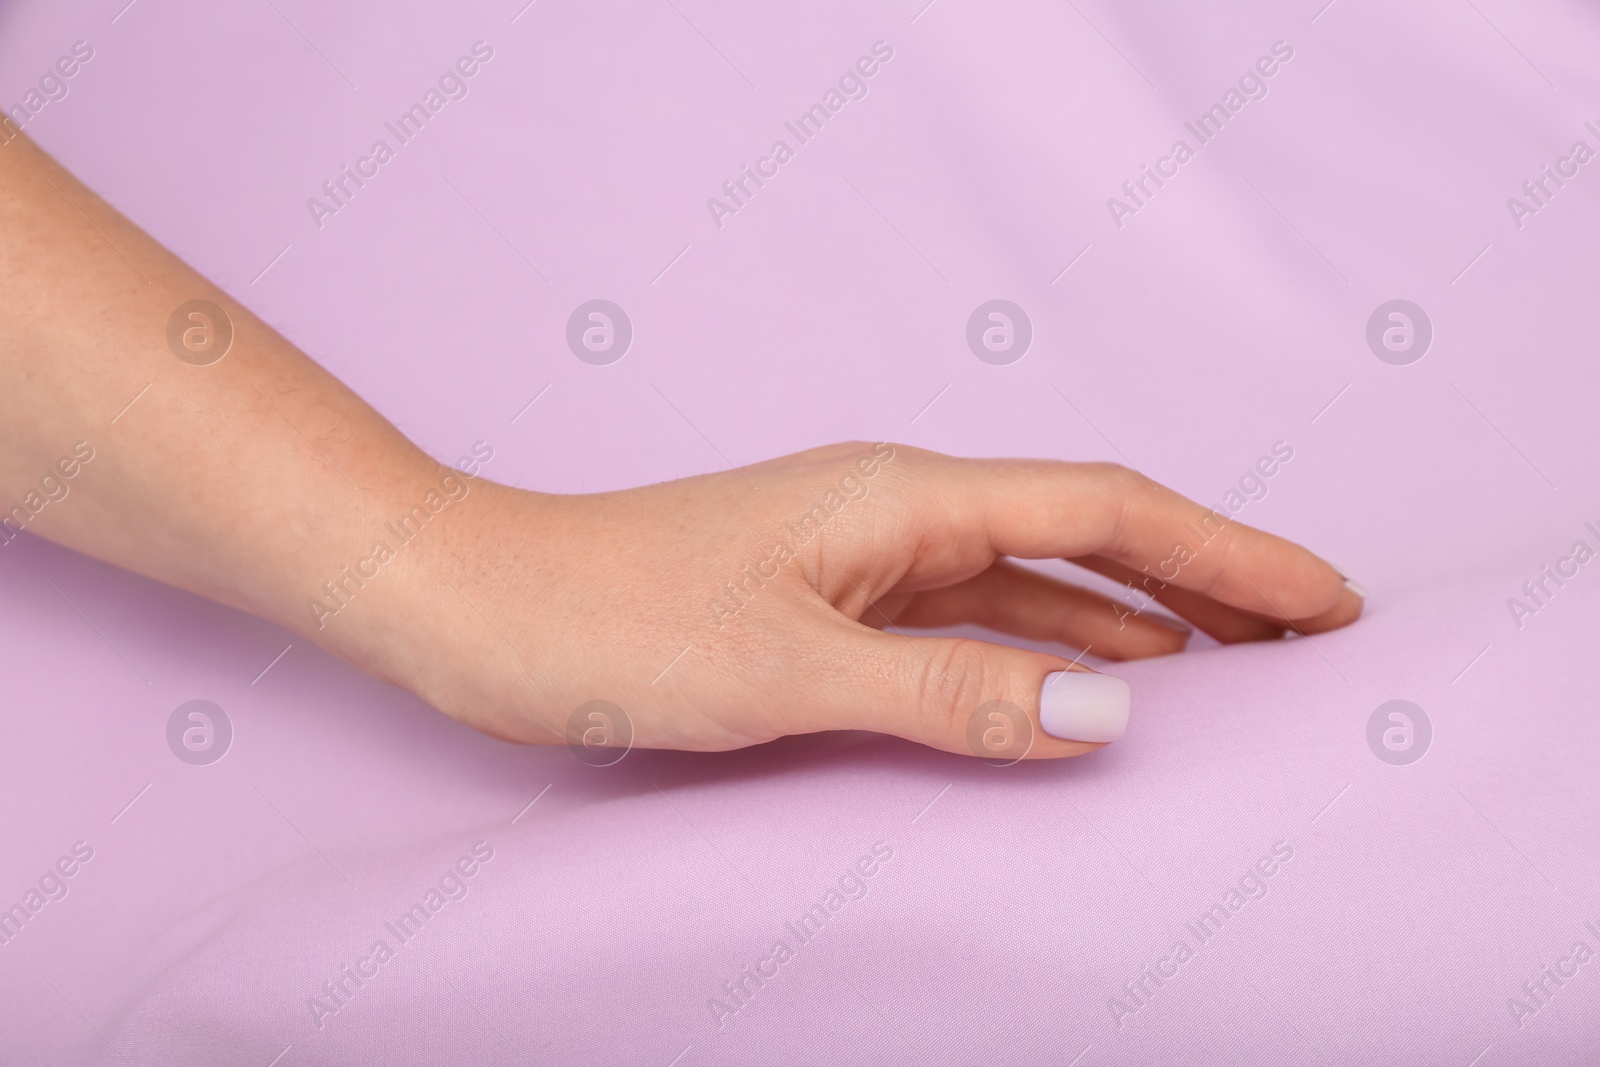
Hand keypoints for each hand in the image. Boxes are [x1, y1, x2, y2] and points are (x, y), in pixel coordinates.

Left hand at [392, 442, 1361, 758]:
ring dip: (1135, 621)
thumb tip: (1111, 717)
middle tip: (1311, 636)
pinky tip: (1083, 689)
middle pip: (1090, 536)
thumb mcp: (792, 669)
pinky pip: (970, 622)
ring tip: (1233, 669)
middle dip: (1205, 580)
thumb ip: (953, 692)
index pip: (1107, 510)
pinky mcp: (829, 604)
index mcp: (905, 499)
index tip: (1324, 597)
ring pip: (1036, 582)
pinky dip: (1045, 652)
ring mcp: (865, 558)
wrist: (477, 605)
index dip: (1225, 552)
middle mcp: (899, 513)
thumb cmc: (610, 622)